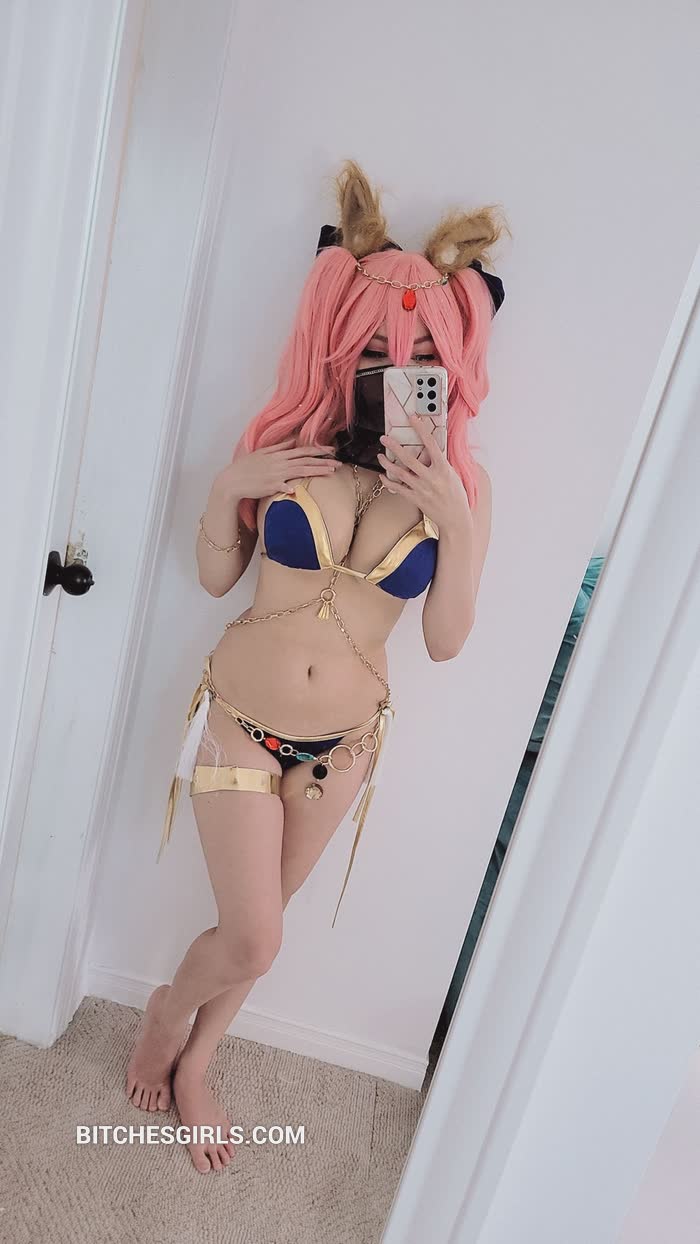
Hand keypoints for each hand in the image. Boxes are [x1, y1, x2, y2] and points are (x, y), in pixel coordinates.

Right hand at [213, 437, 337, 500]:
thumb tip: (292, 441)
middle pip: (306, 461)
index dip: (318, 451)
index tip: (332, 451)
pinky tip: (298, 490)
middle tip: (338, 464)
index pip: (302, 451)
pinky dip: (289, 488)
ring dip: (317, 471)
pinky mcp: (270, 485)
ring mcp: (276, 474)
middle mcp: (280, 463)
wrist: (233, 480)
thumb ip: (278, 447)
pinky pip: (282, 486)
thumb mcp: (262, 453)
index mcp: (279, 455)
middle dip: (323, 461)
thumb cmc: (247, 467)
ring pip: (301, 471)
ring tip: (331, 472)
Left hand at [377, 415, 471, 532]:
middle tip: (384, 438)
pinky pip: (398, 488)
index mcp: (443, 469)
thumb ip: (440, 462)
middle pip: (409, 459)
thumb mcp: (452, 474)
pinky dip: (388, 482)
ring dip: (388, 464)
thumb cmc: (456, 495)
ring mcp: (422, 489)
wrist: (456, 518)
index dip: (421, 429)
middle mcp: (431, 478)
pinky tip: (382, 476)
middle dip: (395, 447)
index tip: (413, 418)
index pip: (431, 444)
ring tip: (380, 456)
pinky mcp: (415, 498)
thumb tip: (430, 449)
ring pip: (400, 473)